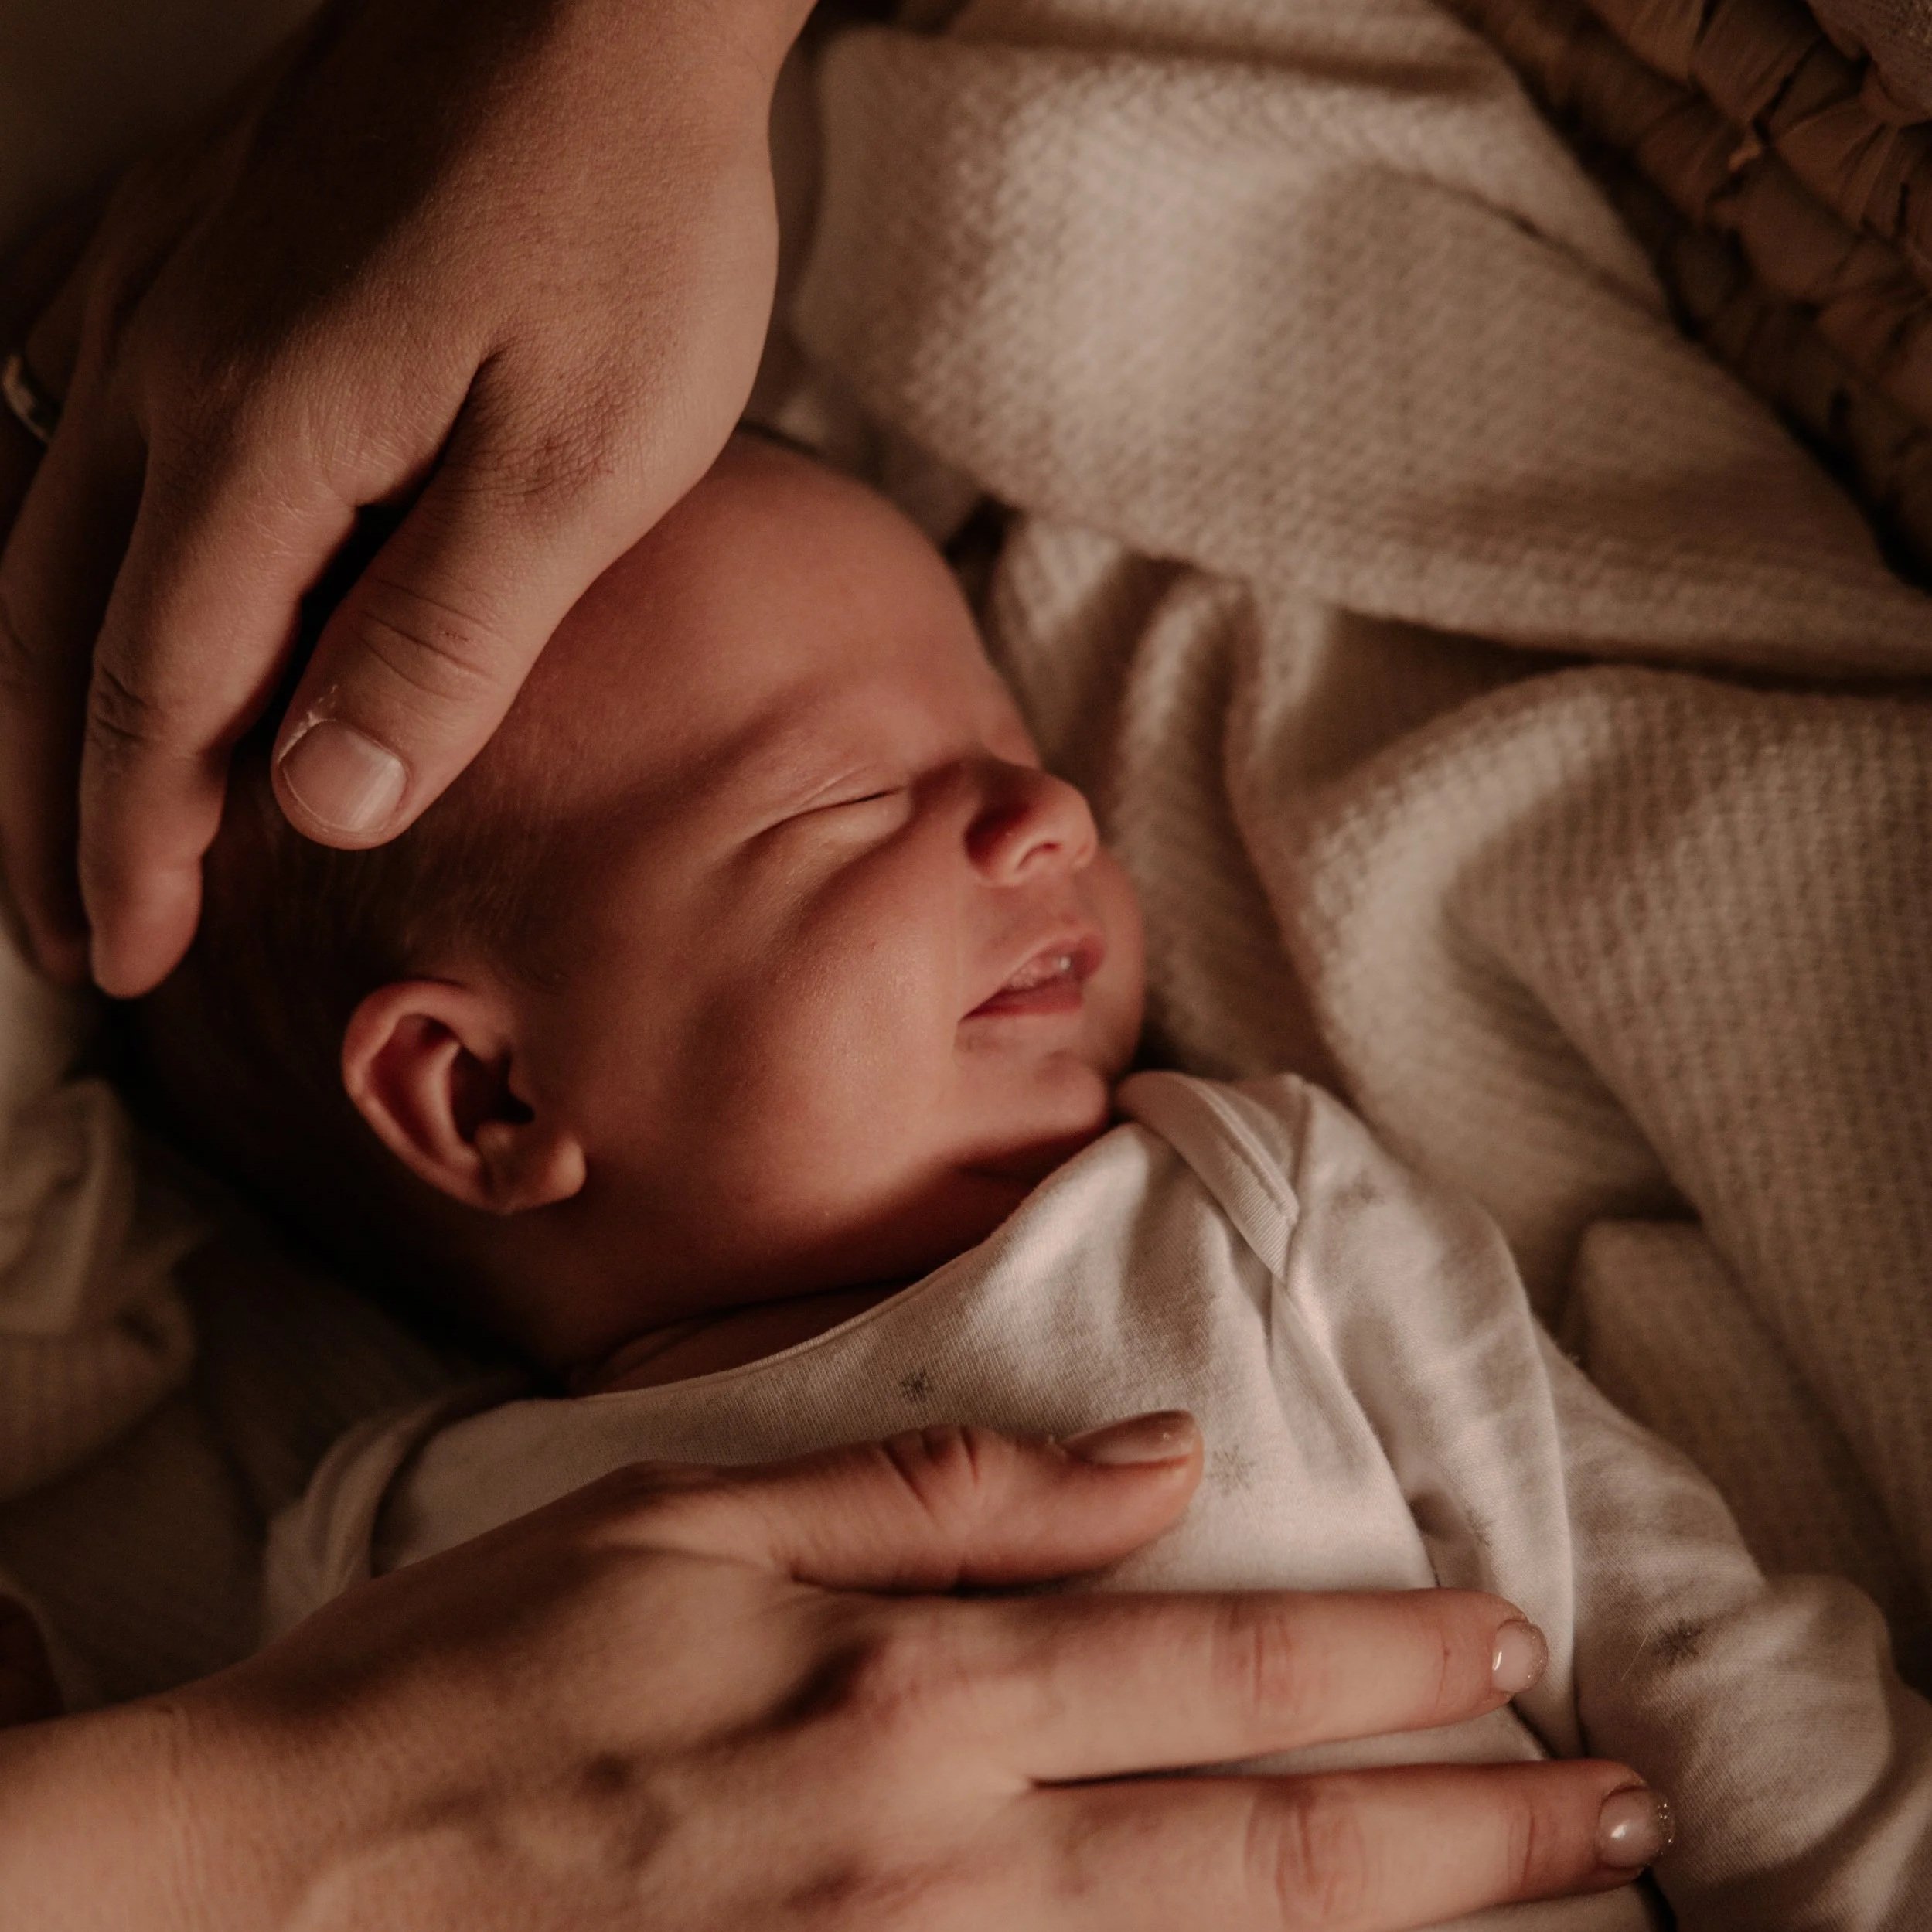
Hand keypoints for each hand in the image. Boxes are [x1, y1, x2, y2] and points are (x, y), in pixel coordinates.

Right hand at [0, 0, 807, 994]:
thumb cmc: (623, 223)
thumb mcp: (576, 465)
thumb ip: (444, 637)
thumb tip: (320, 801)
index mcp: (256, 446)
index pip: (153, 700)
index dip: (130, 846)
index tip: (123, 959)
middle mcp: (160, 367)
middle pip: (54, 632)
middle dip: (51, 803)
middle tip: (62, 933)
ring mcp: (157, 290)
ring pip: (39, 530)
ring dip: (36, 689)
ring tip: (48, 801)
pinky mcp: (192, 241)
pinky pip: (65, 415)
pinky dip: (57, 540)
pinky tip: (70, 575)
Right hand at [0, 1416, 1660, 1929]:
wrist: (281, 1905)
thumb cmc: (476, 1679)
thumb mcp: (695, 1516)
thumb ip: (940, 1489)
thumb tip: (1151, 1458)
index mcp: (906, 1687)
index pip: (1214, 1664)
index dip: (1382, 1655)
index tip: (1501, 1641)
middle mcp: (942, 1857)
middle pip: (1266, 1838)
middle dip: (1470, 1823)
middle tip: (1619, 1808)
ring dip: (1401, 1930)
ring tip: (1551, 1904)